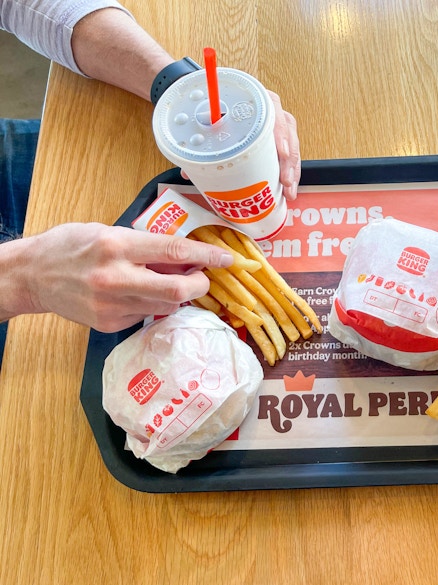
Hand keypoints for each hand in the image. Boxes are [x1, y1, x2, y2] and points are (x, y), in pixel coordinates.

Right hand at [9, 224, 233, 331]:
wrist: (32, 275)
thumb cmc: (71, 246)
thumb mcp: (108, 231)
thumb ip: (146, 244)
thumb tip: (187, 256)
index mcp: (117, 245)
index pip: (175, 252)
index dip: (207, 257)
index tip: (227, 259)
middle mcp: (116, 277)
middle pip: (178, 290)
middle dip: (201, 285)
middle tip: (203, 278)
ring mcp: (112, 305)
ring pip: (167, 306)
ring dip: (178, 296)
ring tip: (167, 281)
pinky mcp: (110, 323)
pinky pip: (147, 316)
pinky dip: (154, 304)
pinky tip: (140, 293)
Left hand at [179, 91, 300, 201]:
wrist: (211, 99)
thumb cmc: (211, 104)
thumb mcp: (204, 115)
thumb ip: (198, 137)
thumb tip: (188, 170)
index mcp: (253, 97)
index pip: (274, 108)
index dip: (280, 131)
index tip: (282, 152)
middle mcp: (268, 109)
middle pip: (287, 131)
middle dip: (289, 160)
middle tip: (285, 180)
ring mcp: (274, 125)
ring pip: (290, 145)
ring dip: (291, 170)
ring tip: (288, 190)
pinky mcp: (274, 140)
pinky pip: (286, 154)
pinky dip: (287, 172)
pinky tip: (286, 188)